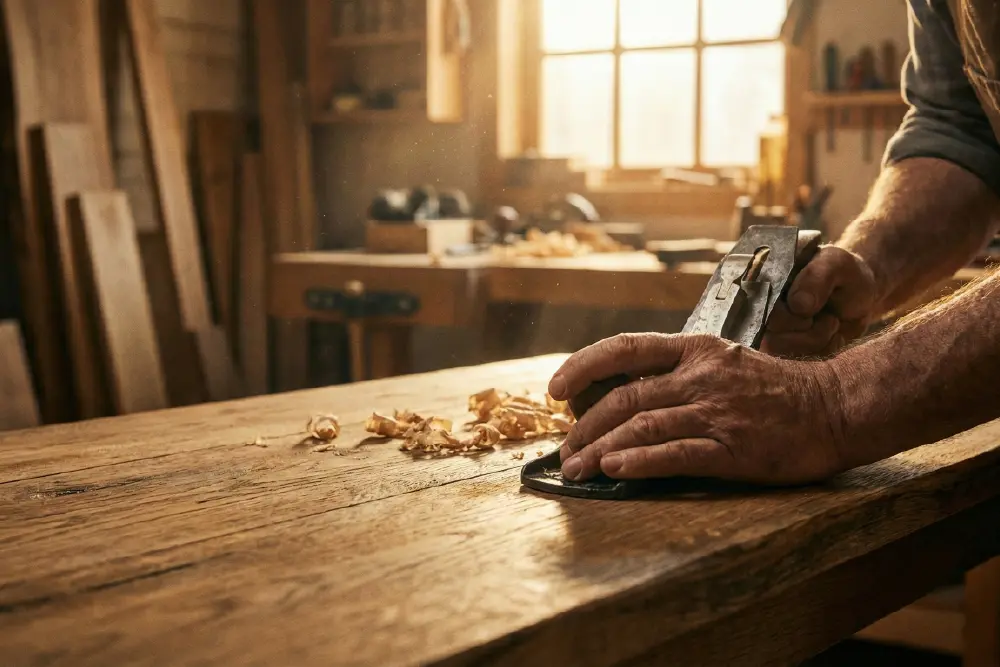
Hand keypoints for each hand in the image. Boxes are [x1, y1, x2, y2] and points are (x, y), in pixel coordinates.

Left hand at [548, 333, 846, 484]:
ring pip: (642, 427)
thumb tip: (625, 393)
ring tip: (578, 470)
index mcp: (695, 349)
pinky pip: (676, 454)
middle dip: (586, 427)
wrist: (835, 407)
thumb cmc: (776, 389)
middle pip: (625, 397)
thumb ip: (678, 372)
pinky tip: (616, 470)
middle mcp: (700, 376)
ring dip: (601, 450)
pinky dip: (640, 462)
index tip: (555, 389)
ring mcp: (716, 412)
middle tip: (566, 452)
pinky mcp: (733, 449)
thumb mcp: (724, 362)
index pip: (625, 349)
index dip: (583, 366)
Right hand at [762, 246, 877, 357]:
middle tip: (829, 316)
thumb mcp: (836, 263)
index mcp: (762, 281)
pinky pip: (798, 362)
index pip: (754, 308)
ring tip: (831, 322)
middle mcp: (759, 307)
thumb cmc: (844, 273)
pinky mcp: (785, 350)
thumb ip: (816, 277)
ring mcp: (769, 331)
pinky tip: (831, 335)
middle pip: (768, 336)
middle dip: (807, 330)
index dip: (784, 316)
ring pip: (781, 351)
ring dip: (816, 340)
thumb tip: (798, 305)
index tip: (810, 310)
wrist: (860, 295)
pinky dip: (822, 351)